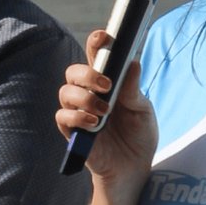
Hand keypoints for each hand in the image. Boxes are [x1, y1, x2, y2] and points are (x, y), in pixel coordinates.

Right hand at [54, 33, 157, 186]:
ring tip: (104, 110)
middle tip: (107, 84)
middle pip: (74, 72)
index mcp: (107, 83)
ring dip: (84, 97)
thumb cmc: (139, 136)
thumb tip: (133, 62)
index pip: (95, 57)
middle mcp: (89, 94)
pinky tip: (94, 123)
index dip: (96, 43)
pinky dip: (76, 117)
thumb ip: (134, 89)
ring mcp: (79, 112)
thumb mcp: (143, 111)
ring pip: (65, 92)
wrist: (135, 169)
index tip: (104, 36)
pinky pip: (63, 117)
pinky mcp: (73, 133)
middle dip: (87, 74)